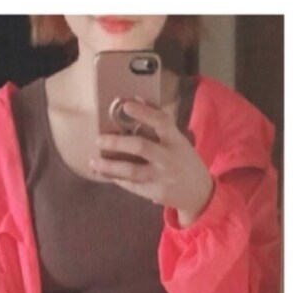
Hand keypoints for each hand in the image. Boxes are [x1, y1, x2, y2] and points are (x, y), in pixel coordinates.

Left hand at [88, 97, 215, 226]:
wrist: (199, 192)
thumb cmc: (184, 161)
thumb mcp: (177, 140)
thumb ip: (158, 123)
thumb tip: (137, 99)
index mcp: (176, 140)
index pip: (161, 121)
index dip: (144, 112)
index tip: (126, 105)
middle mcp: (169, 158)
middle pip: (141, 147)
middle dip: (117, 142)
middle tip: (98, 139)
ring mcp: (161, 177)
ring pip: (132, 170)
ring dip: (110, 165)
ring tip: (93, 160)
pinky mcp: (155, 192)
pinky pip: (131, 185)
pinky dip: (117, 178)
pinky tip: (105, 172)